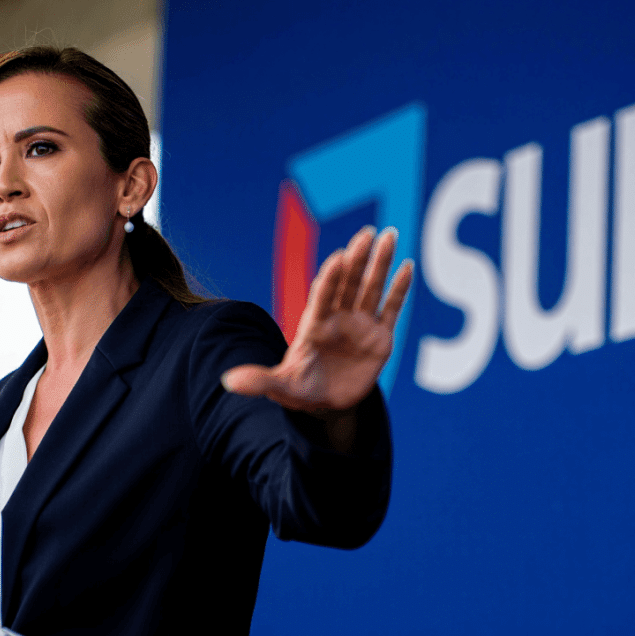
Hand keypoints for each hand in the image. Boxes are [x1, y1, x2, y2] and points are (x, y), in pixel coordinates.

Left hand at [221, 225, 413, 413]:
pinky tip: (406, 267)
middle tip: (367, 234)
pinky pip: (391, 309)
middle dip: (358, 259)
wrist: (326, 401)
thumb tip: (228, 381)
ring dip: (381, 263)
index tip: (338, 258)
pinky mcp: (380, 337)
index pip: (322, 297)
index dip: (330, 278)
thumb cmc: (300, 389)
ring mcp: (361, 325)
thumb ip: (260, 381)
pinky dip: (399, 289)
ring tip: (390, 235)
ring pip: (372, 289)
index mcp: (314, 325)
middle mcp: (339, 318)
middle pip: (349, 284)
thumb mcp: (281, 386)